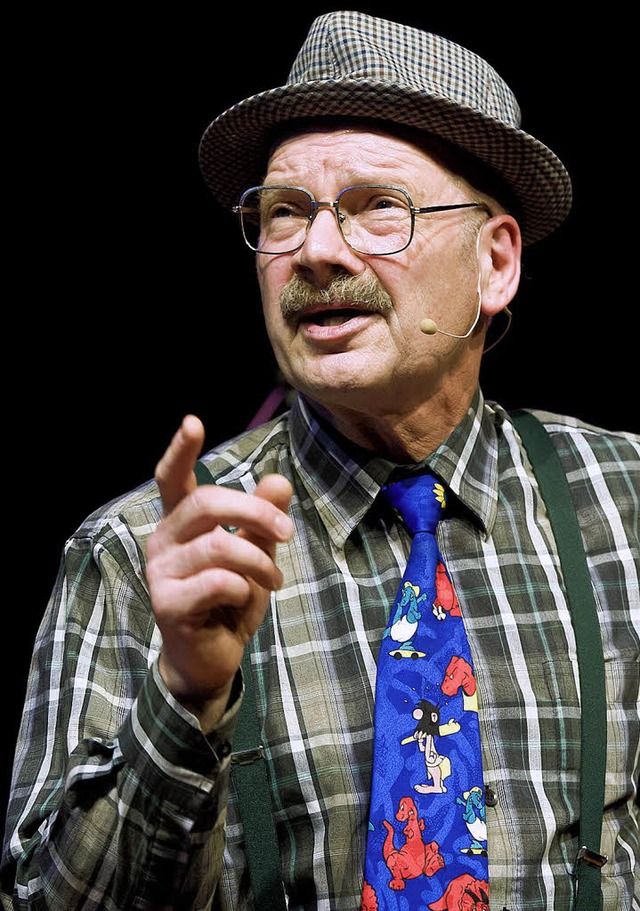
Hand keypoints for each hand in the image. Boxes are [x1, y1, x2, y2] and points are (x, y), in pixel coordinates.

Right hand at [146, 415, 292, 728]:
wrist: (211, 659)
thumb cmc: (230, 600)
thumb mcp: (256, 554)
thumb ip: (264, 520)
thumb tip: (277, 480)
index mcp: (181, 523)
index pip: (173, 478)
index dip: (181, 450)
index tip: (193, 422)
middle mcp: (163, 540)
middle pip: (207, 503)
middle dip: (256, 513)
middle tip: (286, 533)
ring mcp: (160, 572)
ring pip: (219, 544)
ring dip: (259, 561)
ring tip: (274, 578)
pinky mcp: (167, 603)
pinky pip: (218, 581)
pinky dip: (245, 588)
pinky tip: (246, 600)